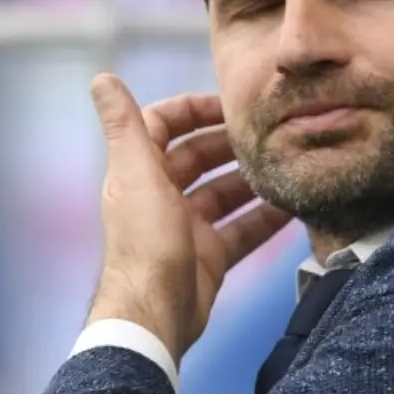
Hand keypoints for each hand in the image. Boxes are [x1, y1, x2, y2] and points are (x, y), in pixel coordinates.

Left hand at [85, 73, 292, 363]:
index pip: (163, 125)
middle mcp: (162, 197)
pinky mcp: (210, 256)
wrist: (156, 316)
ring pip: (225, 194)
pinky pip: (242, 230)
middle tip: (269, 133)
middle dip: (230, 145)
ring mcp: (188, 228)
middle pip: (199, 158)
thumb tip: (101, 77)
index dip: (193, 108)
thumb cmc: (146, 243)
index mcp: (140, 172)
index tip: (229, 104)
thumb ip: (126, 126)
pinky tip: (292, 207)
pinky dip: (265, 219)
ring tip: (285, 165)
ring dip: (252, 180)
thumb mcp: (138, 175)